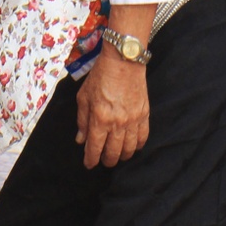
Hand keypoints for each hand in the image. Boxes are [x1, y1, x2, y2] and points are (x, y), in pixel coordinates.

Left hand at [75, 48, 149, 168]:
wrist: (123, 61)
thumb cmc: (100, 77)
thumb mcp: (83, 97)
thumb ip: (82, 121)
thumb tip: (81, 140)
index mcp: (100, 119)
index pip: (95, 148)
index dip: (91, 160)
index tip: (89, 164)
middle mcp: (117, 123)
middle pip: (113, 152)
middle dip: (107, 161)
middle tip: (103, 161)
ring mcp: (133, 120)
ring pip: (129, 148)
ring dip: (122, 156)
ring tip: (117, 156)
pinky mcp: (144, 114)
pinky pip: (143, 137)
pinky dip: (137, 145)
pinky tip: (132, 147)